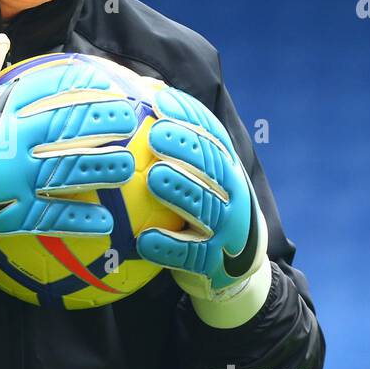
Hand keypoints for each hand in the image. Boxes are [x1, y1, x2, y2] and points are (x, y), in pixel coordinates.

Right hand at [0, 35, 141, 268]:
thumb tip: (1, 37)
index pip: (45, 88)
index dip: (80, 83)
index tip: (106, 79)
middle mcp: (8, 141)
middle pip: (67, 126)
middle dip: (103, 122)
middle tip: (130, 121)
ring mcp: (12, 179)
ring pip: (68, 169)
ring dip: (102, 167)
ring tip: (126, 167)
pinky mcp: (11, 214)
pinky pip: (52, 217)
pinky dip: (80, 220)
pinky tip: (104, 222)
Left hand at [135, 84, 271, 326]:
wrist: (232, 270)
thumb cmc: (200, 212)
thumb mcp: (198, 179)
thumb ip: (174, 148)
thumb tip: (134, 98)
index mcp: (228, 170)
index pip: (213, 135)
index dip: (189, 116)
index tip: (159, 100)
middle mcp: (234, 197)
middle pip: (214, 167)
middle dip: (187, 148)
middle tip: (156, 133)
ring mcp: (228, 232)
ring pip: (206, 209)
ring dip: (180, 191)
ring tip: (153, 177)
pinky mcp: (214, 264)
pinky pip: (190, 256)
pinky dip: (168, 248)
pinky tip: (144, 240)